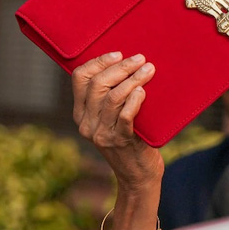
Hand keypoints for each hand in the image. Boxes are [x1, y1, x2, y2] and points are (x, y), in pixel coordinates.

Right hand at [72, 52, 163, 189]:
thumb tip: (128, 63)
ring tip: (149, 70)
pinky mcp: (120, 141)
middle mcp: (87, 123)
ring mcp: (102, 134)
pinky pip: (125, 116)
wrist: (138, 175)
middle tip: (141, 59)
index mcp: (81, 114)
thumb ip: (111, 98)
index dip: (98, 62)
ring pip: (112, 97)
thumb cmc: (131, 139)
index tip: (118, 54)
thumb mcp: (113, 119)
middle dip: (121, 67)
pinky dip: (135, 100)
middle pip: (97, 84)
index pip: (79, 78)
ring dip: (133, 79)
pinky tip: (143, 91)